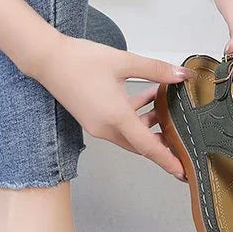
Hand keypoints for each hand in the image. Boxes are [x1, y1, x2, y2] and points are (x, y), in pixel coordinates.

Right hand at [29, 34, 189, 177]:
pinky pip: (120, 126)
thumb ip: (156, 69)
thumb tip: (182, 75)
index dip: (167, 160)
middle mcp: (106, 128)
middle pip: (141, 144)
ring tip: (170, 110)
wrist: (48, 60)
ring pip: (131, 134)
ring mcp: (98, 126)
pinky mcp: (93, 119)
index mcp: (116, 117)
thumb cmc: (81, 60)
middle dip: (163, 144)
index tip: (183, 172)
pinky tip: (149, 97)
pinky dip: (136, 117)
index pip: (148, 146)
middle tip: (184, 141)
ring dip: (150, 126)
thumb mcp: (124, 61)